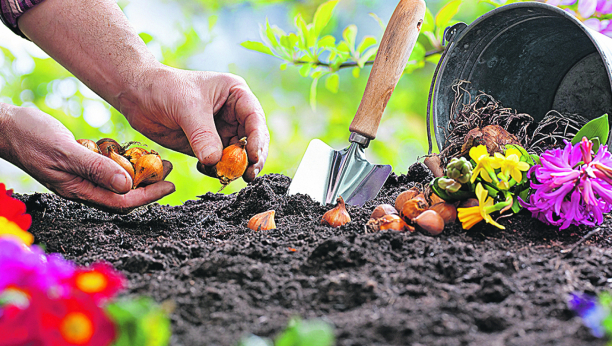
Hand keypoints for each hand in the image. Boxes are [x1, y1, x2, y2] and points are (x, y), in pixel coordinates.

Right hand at [0, 104, 174, 213]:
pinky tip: (131, 151)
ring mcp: (79, 176)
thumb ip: (95, 168)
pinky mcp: (78, 163)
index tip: (170, 186)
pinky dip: (121, 161)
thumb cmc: (29, 137)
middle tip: (169, 168)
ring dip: (138, 171)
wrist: (4, 126)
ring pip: (116, 180)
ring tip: (157, 159)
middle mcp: (82, 187)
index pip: (122, 202)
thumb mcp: (65, 151)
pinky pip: (105, 168)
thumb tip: (127, 185)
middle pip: (123, 194)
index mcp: (79, 190)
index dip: (149, 196)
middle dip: (149, 184)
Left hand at [118, 66, 269, 181]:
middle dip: (252, 159)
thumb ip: (202, 135)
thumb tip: (215, 162)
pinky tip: (206, 170)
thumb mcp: (187, 107)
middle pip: (252, 140)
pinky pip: (218, 163)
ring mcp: (220, 131)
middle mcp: (233, 114)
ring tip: (226, 177)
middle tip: (248, 176)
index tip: (254, 157)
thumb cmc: (164, 88)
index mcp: (236, 95)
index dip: (257, 139)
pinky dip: (215, 170)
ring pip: (237, 155)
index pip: (255, 119)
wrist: (137, 95)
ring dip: (234, 168)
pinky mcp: (205, 146)